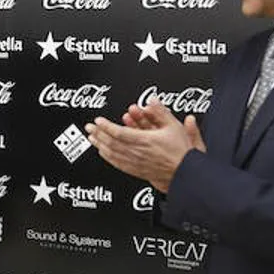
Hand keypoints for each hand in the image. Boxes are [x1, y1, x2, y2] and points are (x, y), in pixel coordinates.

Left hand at [85, 99, 201, 192]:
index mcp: (145, 140)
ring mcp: (135, 162)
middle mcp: (137, 152)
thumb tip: (152, 100)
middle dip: (98, 133)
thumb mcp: (174, 127)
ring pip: (112, 153)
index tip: (98, 120)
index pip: (119, 132)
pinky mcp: (136, 170)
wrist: (185, 173)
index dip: (106, 126)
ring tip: (92, 137)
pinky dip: (107, 157)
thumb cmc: (181, 152)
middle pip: (111, 142)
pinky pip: (117, 163)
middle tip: (89, 127)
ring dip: (100, 144)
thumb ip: (161, 112)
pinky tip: (102, 152)